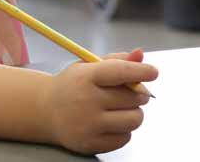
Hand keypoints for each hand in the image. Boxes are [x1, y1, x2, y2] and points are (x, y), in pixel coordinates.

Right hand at [41, 48, 158, 153]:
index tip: (153, 72)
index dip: (140, 72)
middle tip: (131, 93)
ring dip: (134, 113)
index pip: (120, 72)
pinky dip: (124, 130)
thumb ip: (117, 60)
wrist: (45, 110)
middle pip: (133, 98)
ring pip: (134, 120)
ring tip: (122, 108)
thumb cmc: (73, 85)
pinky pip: (125, 138)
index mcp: (86, 77)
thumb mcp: (89, 66)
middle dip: (139, 94)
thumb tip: (140, 55)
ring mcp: (88, 125)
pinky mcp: (91, 144)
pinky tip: (111, 122)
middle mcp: (86, 101)